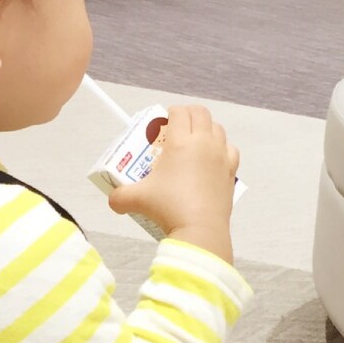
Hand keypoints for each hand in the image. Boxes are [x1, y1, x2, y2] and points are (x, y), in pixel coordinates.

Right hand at [109, 104, 238, 262]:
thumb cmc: (168, 208)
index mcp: (180, 142)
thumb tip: (113, 200)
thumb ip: (119, 197)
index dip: (170, 112)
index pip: (179, 113)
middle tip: (177, 126)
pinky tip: (213, 158)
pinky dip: (222, 148)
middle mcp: (203, 143)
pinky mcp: (230, 172)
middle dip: (188, 114)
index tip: (163, 121)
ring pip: (218, 128)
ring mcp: (220, 156)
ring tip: (194, 141)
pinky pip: (230, 150)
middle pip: (200, 113)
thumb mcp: (136, 200)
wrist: (199, 230)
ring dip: (206, 128)